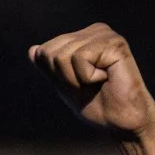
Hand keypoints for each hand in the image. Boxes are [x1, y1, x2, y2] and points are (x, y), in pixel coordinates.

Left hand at [29, 23, 154, 137]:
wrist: (122, 123)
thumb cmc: (98, 105)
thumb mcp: (65, 86)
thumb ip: (50, 68)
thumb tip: (33, 49)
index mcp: (83, 37)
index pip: (44, 50)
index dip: (56, 75)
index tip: (79, 83)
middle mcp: (95, 31)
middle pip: (51, 52)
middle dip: (65, 77)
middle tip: (90, 85)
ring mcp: (105, 35)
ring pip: (63, 55)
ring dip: (77, 79)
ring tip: (100, 82)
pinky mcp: (114, 44)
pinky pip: (81, 58)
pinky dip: (88, 77)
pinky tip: (107, 78)